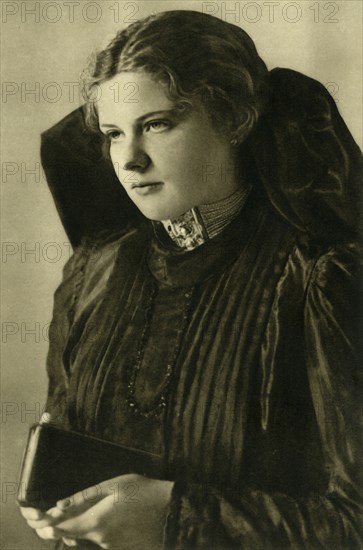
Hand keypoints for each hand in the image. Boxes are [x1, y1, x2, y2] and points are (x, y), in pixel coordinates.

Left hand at [20, 474, 173, 548]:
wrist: (171, 511)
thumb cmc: (144, 492)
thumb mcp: (114, 485)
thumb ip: (85, 496)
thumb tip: (60, 505)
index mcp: (96, 522)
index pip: (62, 528)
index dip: (47, 524)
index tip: (38, 518)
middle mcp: (100, 539)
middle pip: (73, 535)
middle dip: (63, 525)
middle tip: (57, 513)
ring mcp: (111, 547)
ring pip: (88, 537)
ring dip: (85, 526)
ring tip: (98, 508)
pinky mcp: (121, 549)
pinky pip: (103, 540)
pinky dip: (100, 530)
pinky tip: (114, 516)